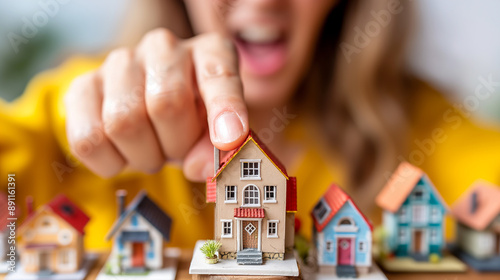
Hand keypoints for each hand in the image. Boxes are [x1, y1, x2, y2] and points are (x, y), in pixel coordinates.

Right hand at [65, 28, 248, 180]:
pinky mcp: (83, 86)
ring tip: (154, 150)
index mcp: (210, 52)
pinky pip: (88, 139)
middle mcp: (164, 47)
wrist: (154, 112)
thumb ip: (217, 150)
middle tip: (178, 151)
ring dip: (144, 156)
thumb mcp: (220, 134)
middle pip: (166, 103)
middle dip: (177, 145)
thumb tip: (198, 168)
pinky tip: (125, 154)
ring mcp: (120, 62)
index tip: (229, 140)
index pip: (219, 75)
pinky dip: (110, 163)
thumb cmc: (195, 121)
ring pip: (123, 122)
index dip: (225, 108)